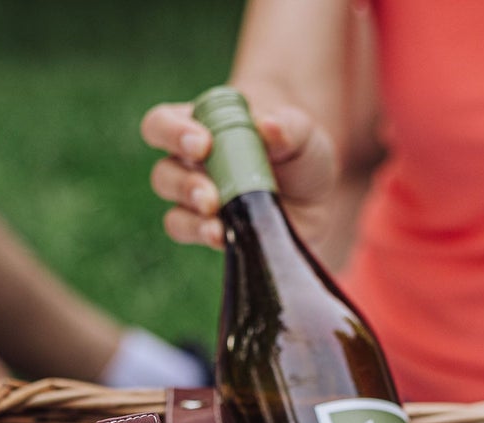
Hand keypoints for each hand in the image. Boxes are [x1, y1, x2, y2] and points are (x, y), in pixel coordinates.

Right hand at [139, 99, 336, 249]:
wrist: (321, 200)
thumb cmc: (301, 155)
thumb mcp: (301, 133)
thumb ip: (286, 127)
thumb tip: (267, 126)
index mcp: (201, 128)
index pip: (162, 124)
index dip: (171, 132)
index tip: (202, 145)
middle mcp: (192, 166)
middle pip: (163, 173)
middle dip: (184, 185)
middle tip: (210, 195)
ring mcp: (200, 205)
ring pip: (174, 213)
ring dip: (191, 218)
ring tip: (215, 222)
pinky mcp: (213, 233)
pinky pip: (194, 238)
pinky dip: (206, 236)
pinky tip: (223, 237)